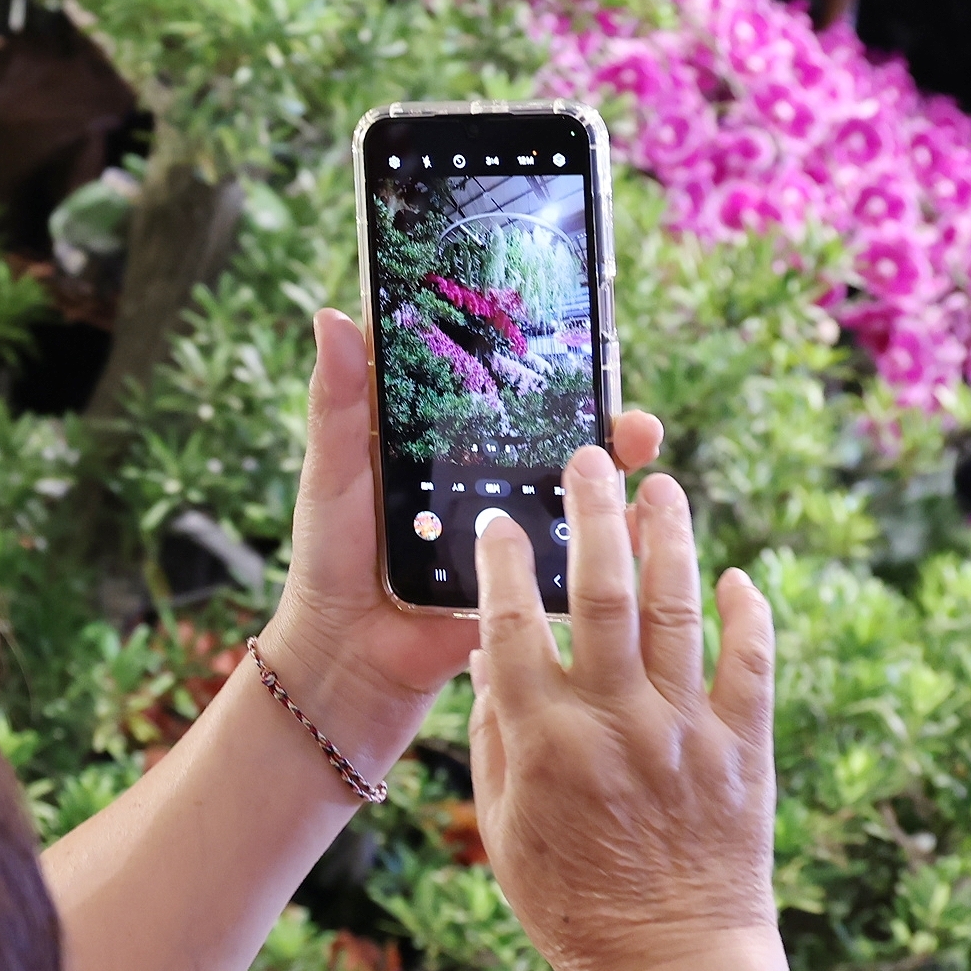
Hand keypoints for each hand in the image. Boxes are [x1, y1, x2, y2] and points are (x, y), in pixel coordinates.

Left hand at [260, 307, 659, 775]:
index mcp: (452, 450)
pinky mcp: (529, 588)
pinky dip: (613, 546)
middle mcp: (495, 487)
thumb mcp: (334, 471)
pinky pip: (582, 566)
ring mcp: (517, 538)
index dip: (550, 370)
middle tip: (631, 419)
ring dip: (620, 480)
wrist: (344, 654)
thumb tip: (333, 316)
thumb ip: (340, 402)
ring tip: (637, 458)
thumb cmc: (332, 558)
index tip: (584, 342)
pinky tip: (634, 528)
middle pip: (565, 445)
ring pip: (584, 500)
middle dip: (610, 425)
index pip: (511, 398)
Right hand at [466, 441, 782, 970]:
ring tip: (662, 486)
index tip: (499, 517)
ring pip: (677, 607)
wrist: (675, 967)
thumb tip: (494, 654)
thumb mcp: (502, 826)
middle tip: (587, 458)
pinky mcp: (746, 749)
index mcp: (543, 740)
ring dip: (669, 536)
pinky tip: (735, 575)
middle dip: (591, 511)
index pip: (510, 621)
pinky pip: (751, 662)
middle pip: (599, 588)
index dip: (501, 560)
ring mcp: (686, 731)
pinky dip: (747, 611)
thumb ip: (497, 735)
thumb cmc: (573, 905)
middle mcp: (614, 722)